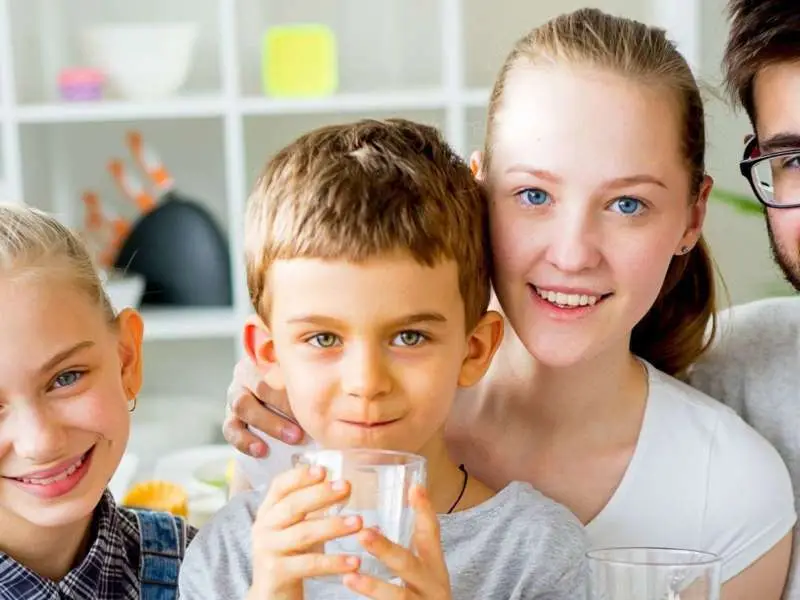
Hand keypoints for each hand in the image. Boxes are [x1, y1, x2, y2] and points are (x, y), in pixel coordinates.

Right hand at [222, 355, 306, 456]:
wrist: (274, 422)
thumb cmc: (292, 400)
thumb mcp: (298, 388)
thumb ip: (310, 384)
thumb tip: (336, 394)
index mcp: (266, 362)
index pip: (278, 366)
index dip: (294, 382)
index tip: (314, 397)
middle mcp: (247, 376)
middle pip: (260, 385)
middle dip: (284, 404)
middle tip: (306, 420)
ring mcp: (235, 396)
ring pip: (243, 405)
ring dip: (269, 422)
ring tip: (292, 438)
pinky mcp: (229, 419)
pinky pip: (231, 429)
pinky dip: (245, 441)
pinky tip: (262, 450)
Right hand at [249, 465, 363, 599]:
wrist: (271, 593)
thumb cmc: (290, 553)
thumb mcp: (295, 526)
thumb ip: (312, 507)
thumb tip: (345, 486)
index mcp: (268, 510)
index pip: (280, 486)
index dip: (300, 476)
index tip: (323, 470)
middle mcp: (263, 527)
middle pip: (293, 506)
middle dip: (321, 495)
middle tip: (346, 487)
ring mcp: (268, 550)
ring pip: (303, 534)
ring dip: (333, 526)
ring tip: (359, 522)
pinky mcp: (277, 573)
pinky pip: (309, 564)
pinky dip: (333, 562)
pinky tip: (353, 561)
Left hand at [342, 486, 450, 599]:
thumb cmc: (422, 598)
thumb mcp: (421, 574)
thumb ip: (403, 552)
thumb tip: (370, 525)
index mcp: (434, 568)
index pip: (431, 535)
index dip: (425, 511)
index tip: (414, 487)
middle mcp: (433, 588)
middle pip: (410, 566)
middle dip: (386, 549)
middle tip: (363, 533)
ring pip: (400, 599)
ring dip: (374, 588)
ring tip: (350, 578)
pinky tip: (352, 592)